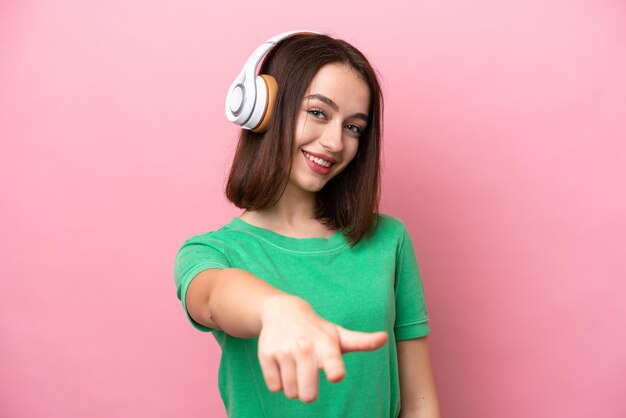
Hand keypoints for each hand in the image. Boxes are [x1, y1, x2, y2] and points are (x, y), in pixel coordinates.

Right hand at [257, 295, 387, 402]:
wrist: (282, 311)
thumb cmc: (317, 329)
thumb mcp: (339, 335)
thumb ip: (362, 342)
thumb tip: (385, 338)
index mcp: (326, 345)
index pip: (331, 360)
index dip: (334, 369)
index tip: (336, 374)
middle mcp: (304, 347)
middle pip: (307, 394)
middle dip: (309, 392)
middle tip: (309, 374)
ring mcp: (284, 351)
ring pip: (291, 392)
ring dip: (294, 386)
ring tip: (296, 365)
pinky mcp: (266, 355)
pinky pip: (274, 386)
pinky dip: (279, 381)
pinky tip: (283, 363)